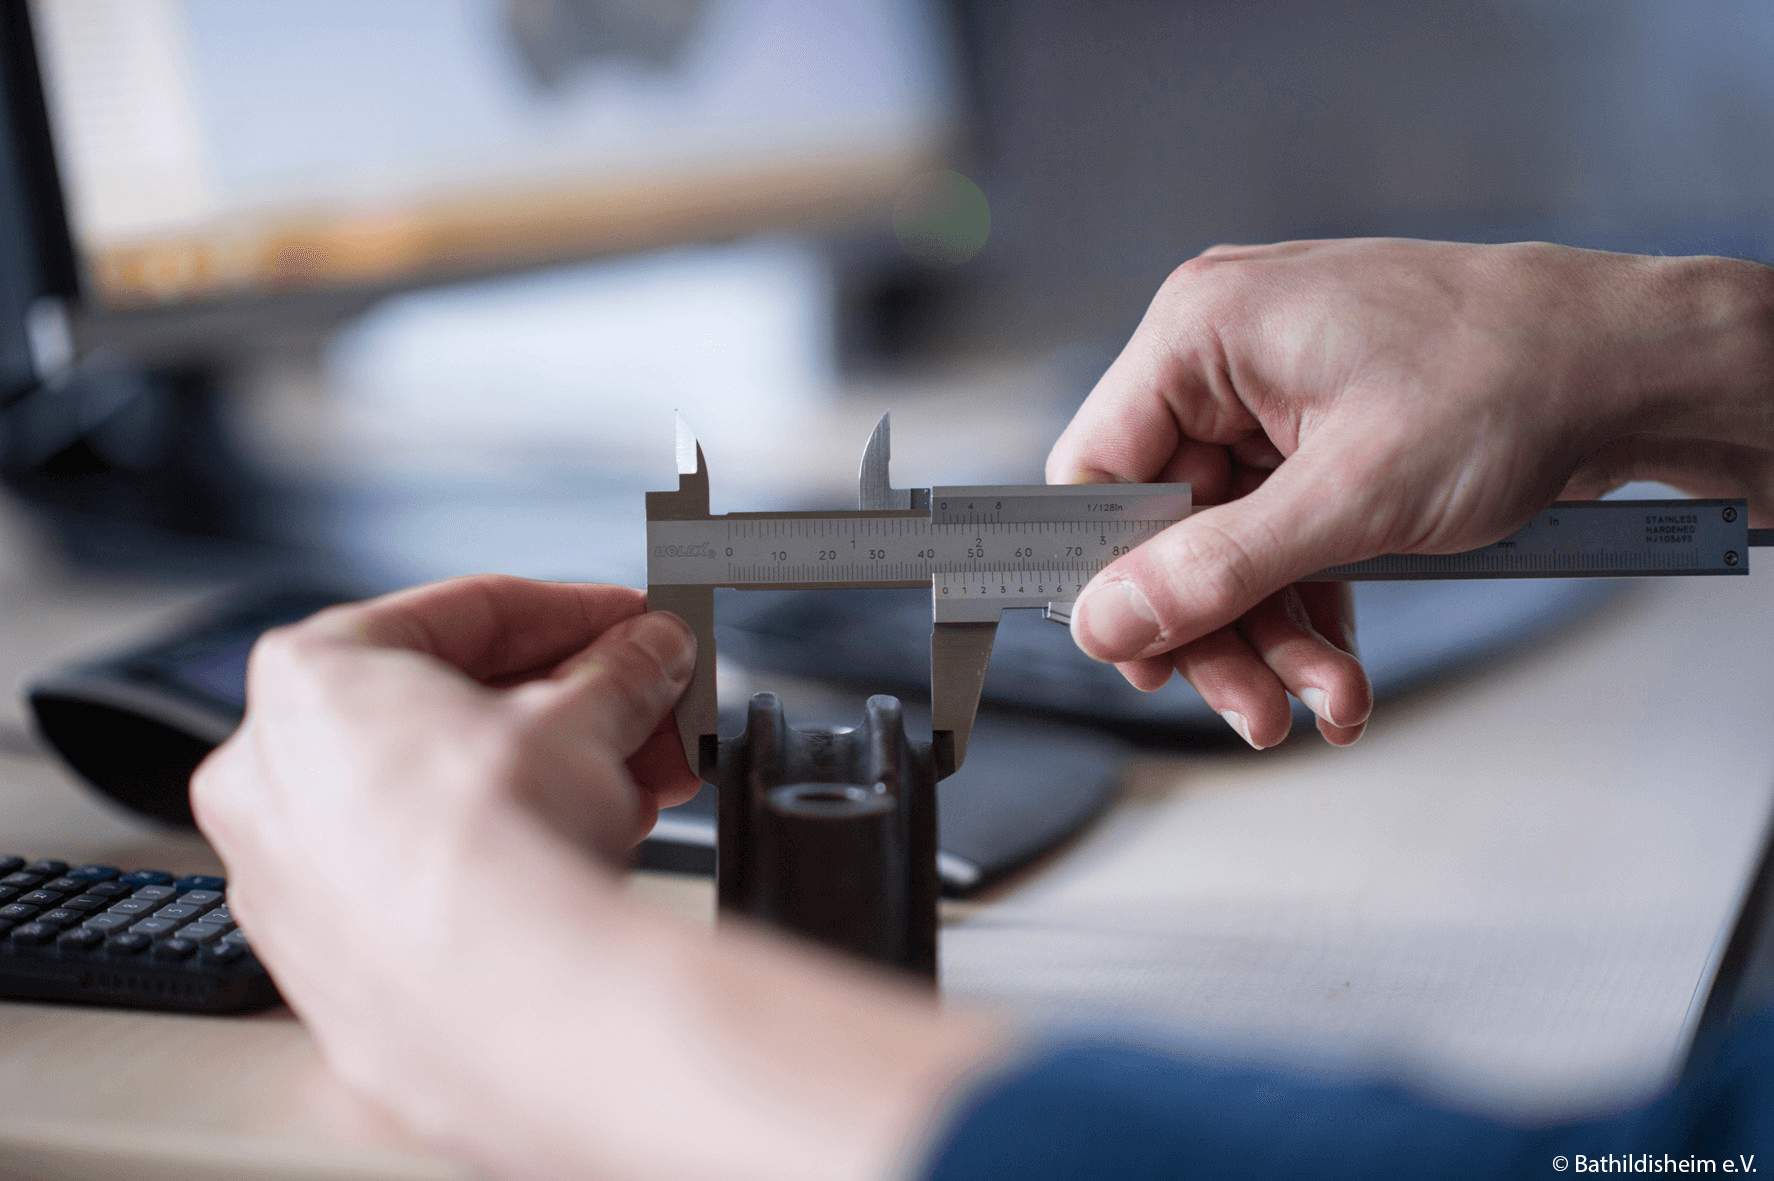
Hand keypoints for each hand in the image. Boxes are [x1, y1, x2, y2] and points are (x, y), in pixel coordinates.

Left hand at [192, 574, 1000, 1179]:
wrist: (506, 1008)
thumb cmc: (497, 853)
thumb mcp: (591, 718)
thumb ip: (622, 670)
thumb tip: (647, 654)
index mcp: (308, 681)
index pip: (464, 614)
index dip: (573, 612)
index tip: (630, 623)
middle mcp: (272, 780)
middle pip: (453, 711)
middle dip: (572, 707)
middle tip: (647, 705)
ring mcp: (295, 883)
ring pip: (439, 798)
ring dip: (551, 780)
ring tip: (640, 783)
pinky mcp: (336, 966)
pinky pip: (428, 876)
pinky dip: (502, 855)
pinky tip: (585, 851)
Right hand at [1049, 238, 1773, 748]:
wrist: (1633, 365)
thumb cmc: (1512, 380)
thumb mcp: (1352, 498)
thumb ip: (1215, 569)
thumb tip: (1104, 622)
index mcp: (1201, 333)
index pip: (1097, 472)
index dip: (1109, 576)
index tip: (1142, 657)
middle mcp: (1224, 358)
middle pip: (1165, 527)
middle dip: (1216, 629)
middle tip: (1252, 707)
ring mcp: (1273, 398)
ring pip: (1226, 546)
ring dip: (1272, 635)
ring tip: (1326, 699)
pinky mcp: (1317, 437)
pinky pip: (1279, 538)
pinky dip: (1308, 606)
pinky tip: (1341, 668)